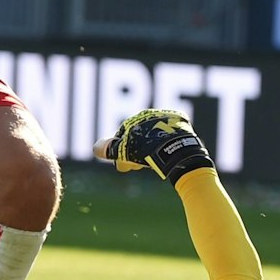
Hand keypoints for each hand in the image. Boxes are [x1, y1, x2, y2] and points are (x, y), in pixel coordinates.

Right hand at [94, 108, 213, 184]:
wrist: (175, 150)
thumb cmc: (147, 152)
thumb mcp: (123, 152)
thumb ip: (108, 149)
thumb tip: (96, 148)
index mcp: (135, 118)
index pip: (124, 135)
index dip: (122, 151)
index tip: (125, 165)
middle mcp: (151, 114)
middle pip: (140, 134)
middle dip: (137, 149)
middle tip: (139, 165)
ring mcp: (167, 117)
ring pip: (156, 134)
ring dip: (153, 146)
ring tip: (154, 161)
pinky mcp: (183, 122)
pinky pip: (172, 133)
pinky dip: (168, 142)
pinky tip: (168, 154)